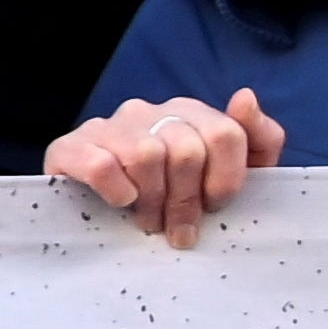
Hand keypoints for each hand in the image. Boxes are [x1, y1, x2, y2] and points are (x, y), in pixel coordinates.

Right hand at [46, 86, 283, 245]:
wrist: (93, 211)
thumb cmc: (172, 195)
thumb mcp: (228, 173)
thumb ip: (257, 139)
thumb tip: (244, 97)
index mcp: (187, 112)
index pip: (226, 134)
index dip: (226, 180)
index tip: (215, 208)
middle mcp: (147, 111)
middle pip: (187, 151)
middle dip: (188, 201)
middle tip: (180, 231)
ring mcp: (107, 127)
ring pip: (146, 156)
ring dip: (153, 200)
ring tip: (149, 222)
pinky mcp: (70, 147)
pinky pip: (101, 165)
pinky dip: (116, 190)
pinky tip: (120, 202)